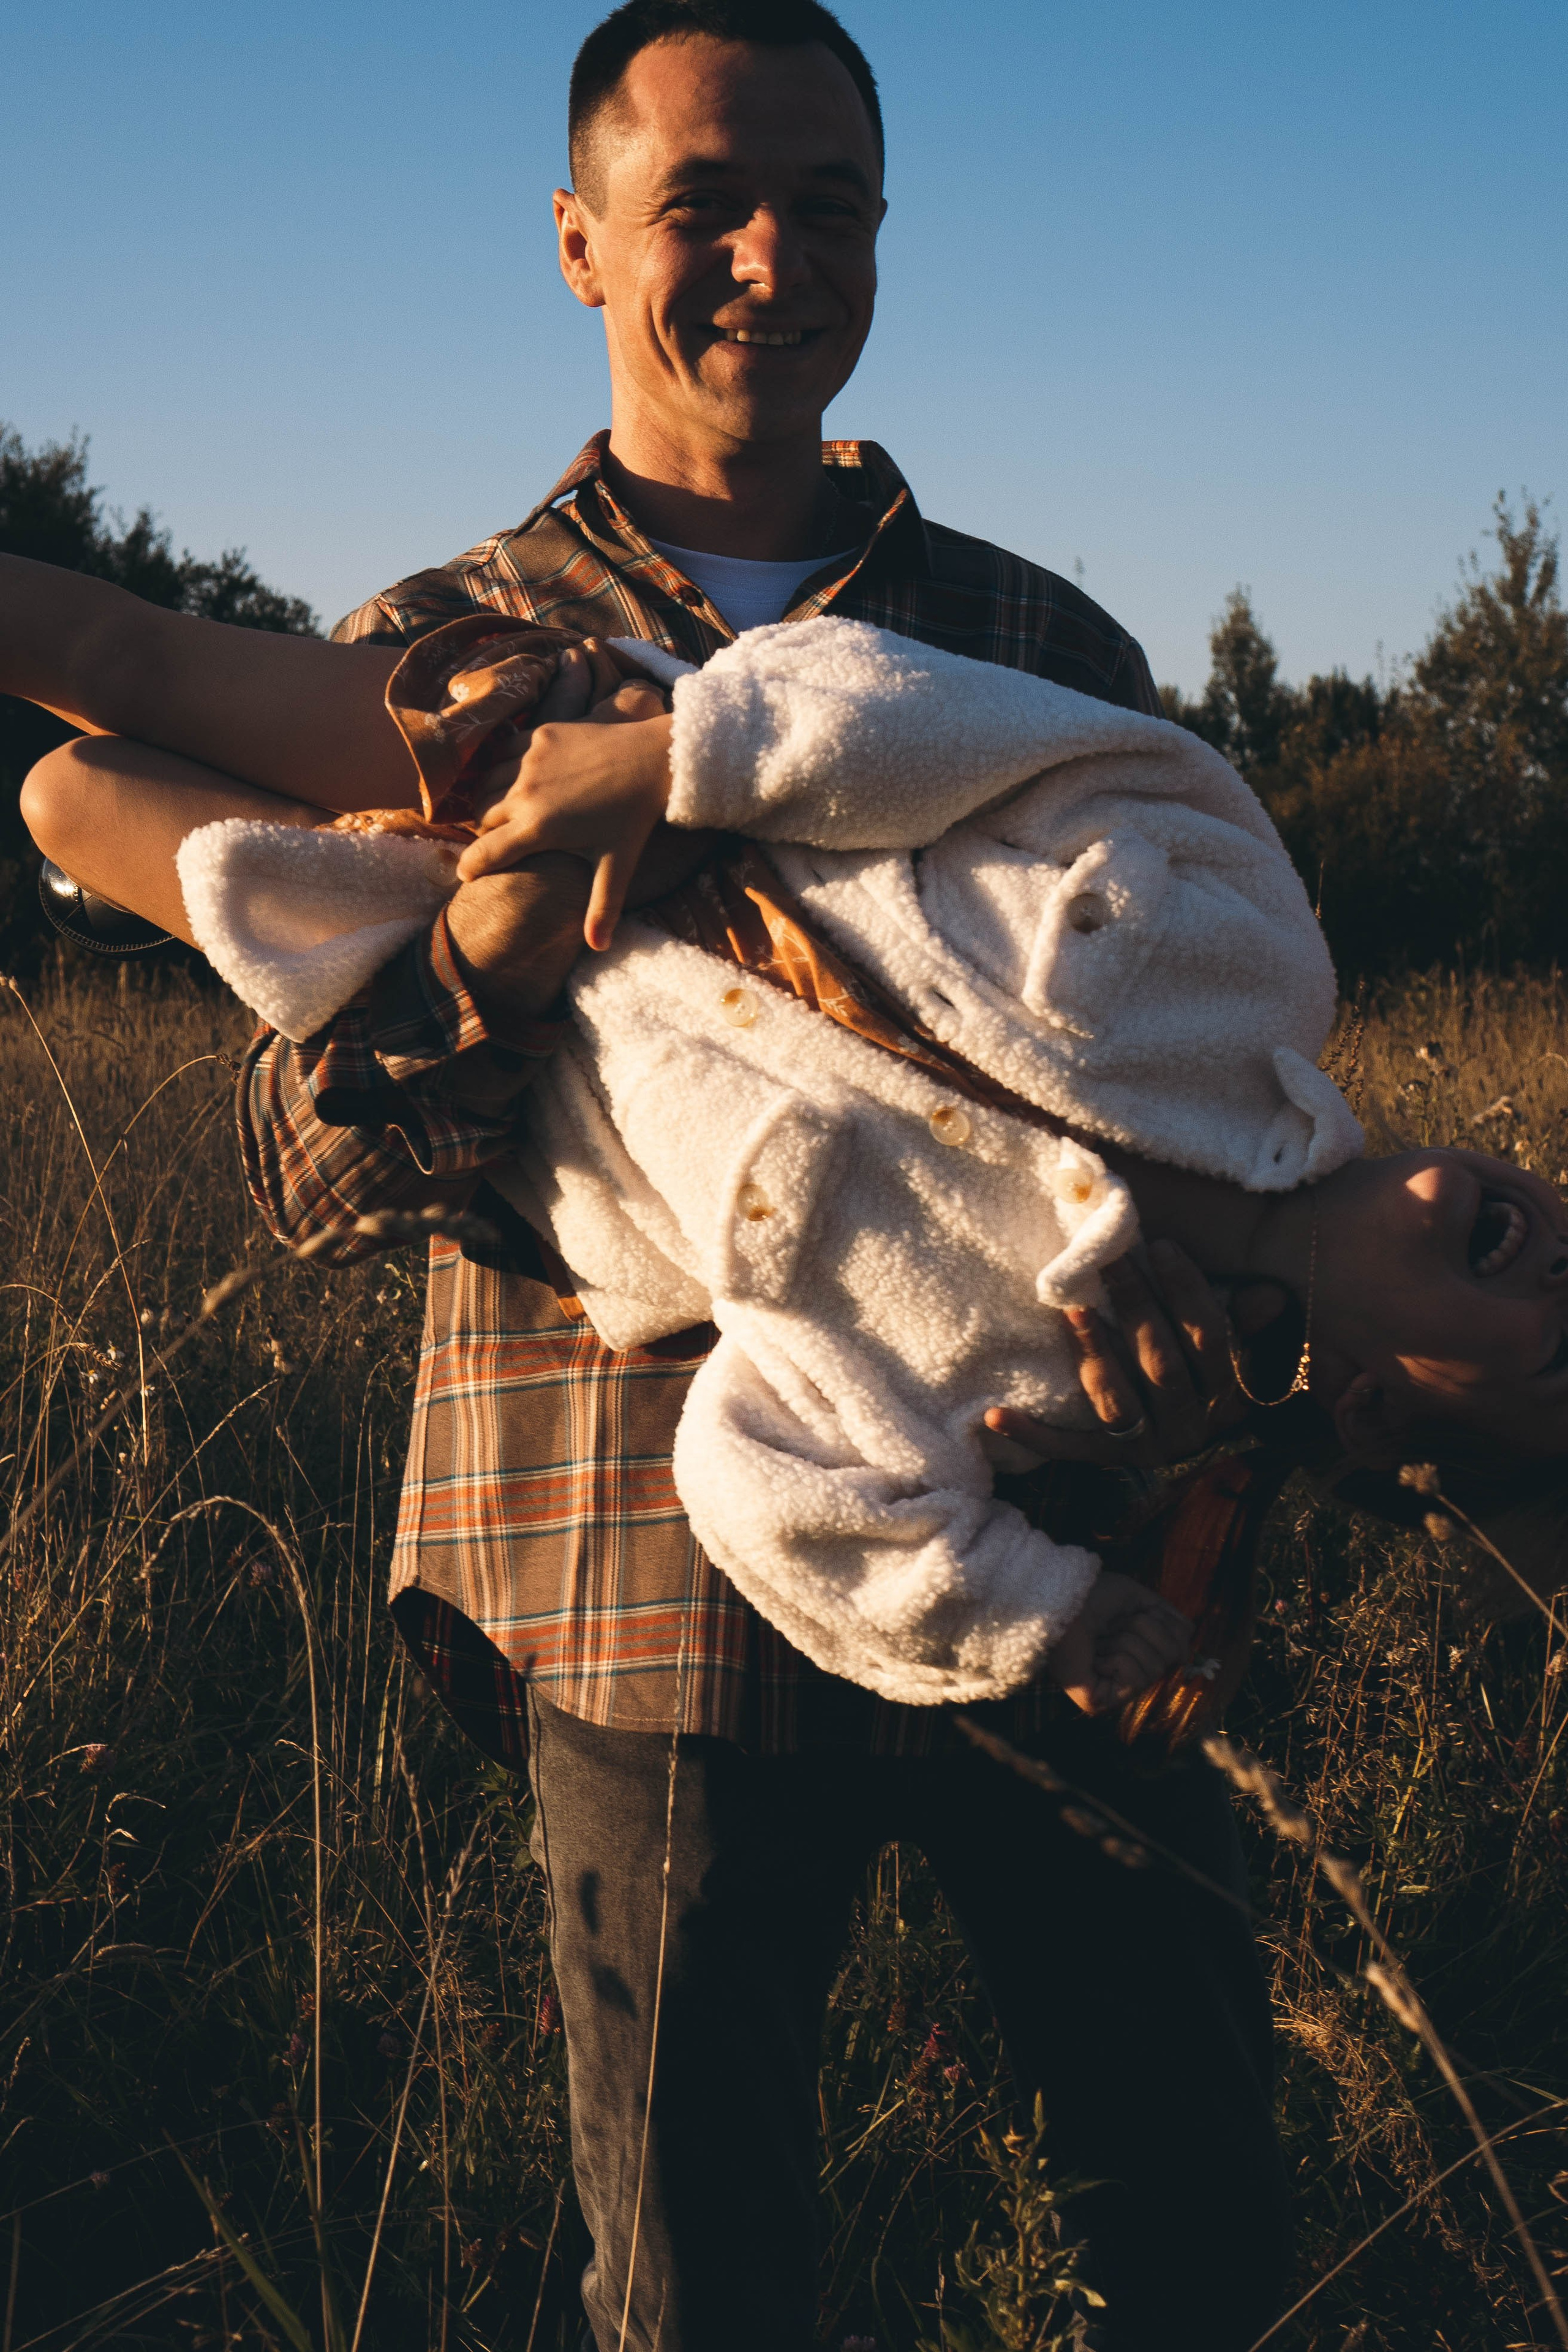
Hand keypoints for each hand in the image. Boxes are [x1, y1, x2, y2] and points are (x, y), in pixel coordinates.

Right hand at [456, 668, 675, 949]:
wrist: (654, 760)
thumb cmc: (634, 817)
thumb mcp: (617, 865)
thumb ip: (602, 907)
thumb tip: (597, 948)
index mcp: (538, 828)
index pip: (485, 852)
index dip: (470, 868)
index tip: (466, 876)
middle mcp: (526, 793)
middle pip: (483, 816)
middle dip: (487, 832)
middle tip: (497, 841)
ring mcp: (531, 760)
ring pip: (489, 782)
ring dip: (491, 798)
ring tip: (504, 812)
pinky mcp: (541, 736)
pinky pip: (507, 753)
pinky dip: (506, 767)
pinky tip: (520, 779)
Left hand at [983, 1241, 1243, 1472]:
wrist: (1197, 1450)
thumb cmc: (1210, 1377)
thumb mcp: (1237, 1352)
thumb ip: (1246, 1323)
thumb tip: (1268, 1297)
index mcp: (1228, 1394)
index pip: (1210, 1338)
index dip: (1188, 1292)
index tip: (1159, 1246)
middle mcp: (1190, 1425)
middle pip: (1161, 1363)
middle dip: (1135, 1307)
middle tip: (1107, 1261)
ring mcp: (1147, 1447)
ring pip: (1118, 1400)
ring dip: (1094, 1352)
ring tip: (1071, 1310)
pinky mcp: (1109, 1461)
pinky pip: (1069, 1448)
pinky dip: (1032, 1434)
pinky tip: (994, 1416)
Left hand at [1046, 1569, 1191, 1714]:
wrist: (1060, 1600)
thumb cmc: (1091, 1596)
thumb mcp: (1137, 1599)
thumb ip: (1167, 1618)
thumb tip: (1188, 1644)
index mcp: (1136, 1650)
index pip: (1177, 1645)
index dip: (1162, 1624)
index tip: (1133, 1612)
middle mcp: (1127, 1673)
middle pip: (1169, 1656)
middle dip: (1142, 1630)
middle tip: (1111, 1626)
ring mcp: (1114, 1690)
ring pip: (1152, 1668)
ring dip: (1125, 1642)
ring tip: (1098, 1640)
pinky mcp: (1100, 1702)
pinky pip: (1135, 1679)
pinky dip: (1118, 1659)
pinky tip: (1095, 1658)